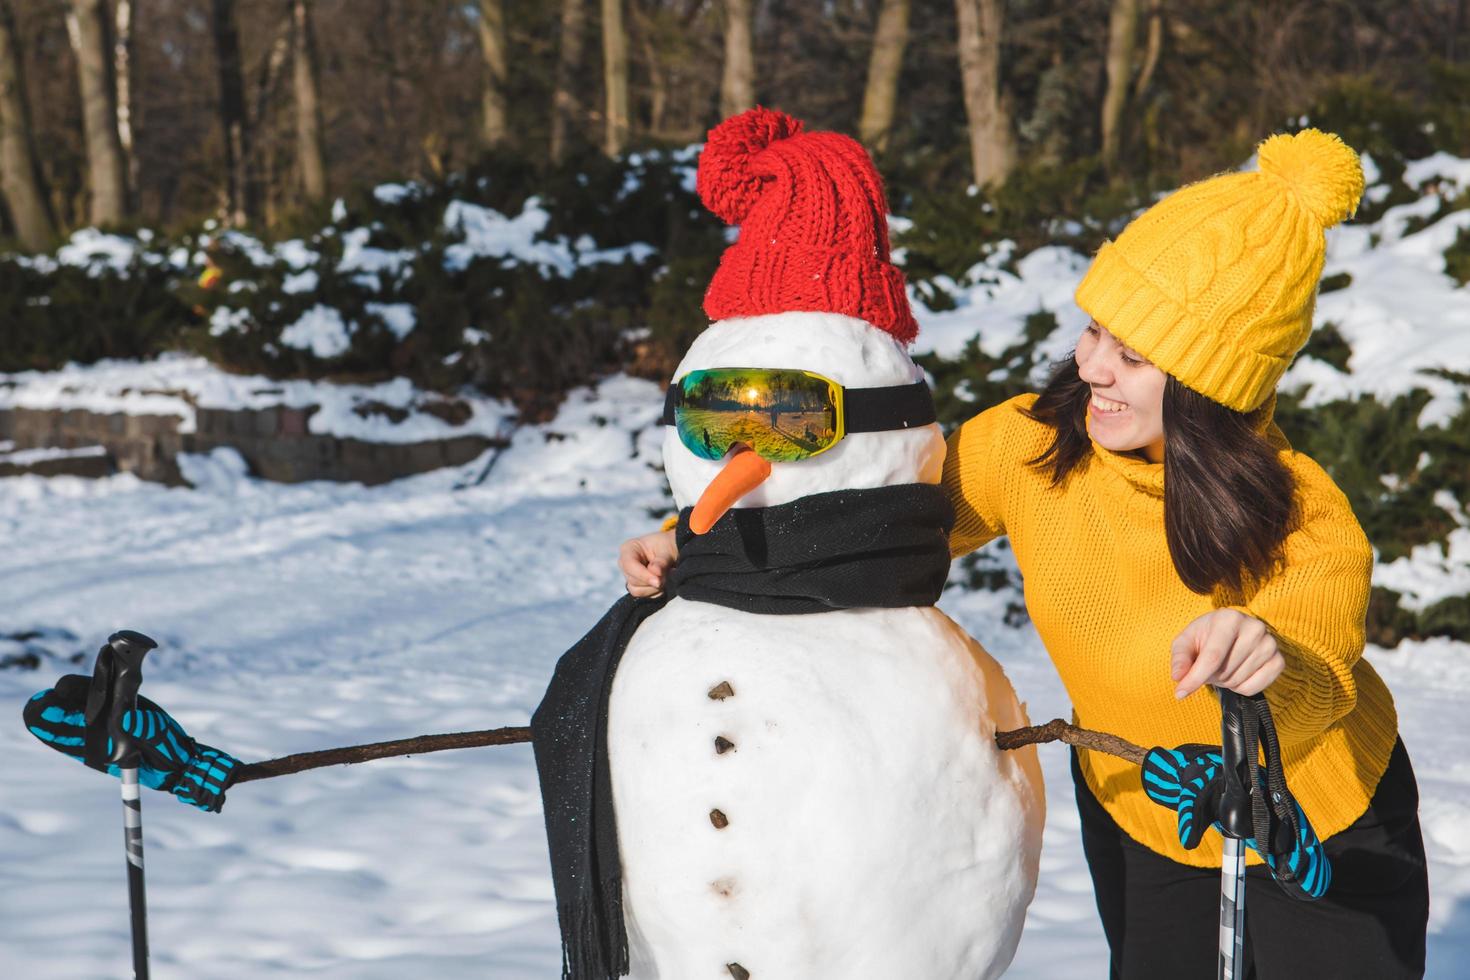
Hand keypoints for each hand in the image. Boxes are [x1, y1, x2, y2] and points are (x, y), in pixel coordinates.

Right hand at [619, 529, 678, 597]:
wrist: (674, 552)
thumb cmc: (669, 546)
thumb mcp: (668, 550)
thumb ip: (661, 561)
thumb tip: (655, 572)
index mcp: (629, 549)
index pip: (629, 565)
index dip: (643, 575)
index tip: (659, 581)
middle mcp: (625, 564)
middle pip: (633, 580)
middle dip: (652, 581)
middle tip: (670, 575)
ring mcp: (630, 576)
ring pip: (637, 591)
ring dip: (655, 588)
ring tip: (668, 577)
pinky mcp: (637, 587)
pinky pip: (644, 596)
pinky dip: (657, 592)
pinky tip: (665, 582)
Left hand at [1170, 609, 1284, 698]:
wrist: (1231, 634)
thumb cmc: (1205, 637)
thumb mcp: (1186, 642)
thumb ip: (1180, 658)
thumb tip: (1178, 677)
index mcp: (1228, 618)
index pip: (1213, 656)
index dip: (1195, 678)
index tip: (1180, 693)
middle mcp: (1254, 628)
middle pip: (1225, 671)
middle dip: (1210, 677)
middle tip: (1208, 667)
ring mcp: (1270, 644)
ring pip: (1238, 681)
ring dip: (1224, 682)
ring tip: (1223, 667)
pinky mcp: (1279, 660)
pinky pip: (1255, 688)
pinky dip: (1241, 688)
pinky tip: (1238, 673)